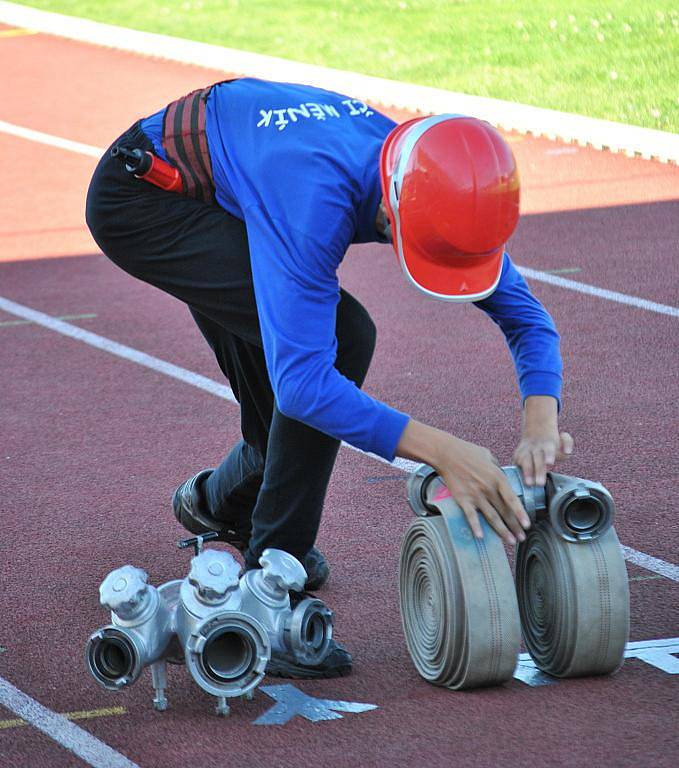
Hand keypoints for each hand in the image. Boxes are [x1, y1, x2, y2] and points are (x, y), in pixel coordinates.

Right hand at [396, 420, 530, 545]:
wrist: (446, 453)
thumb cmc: (467, 452)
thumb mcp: (488, 455)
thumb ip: (497, 468)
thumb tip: (502, 475)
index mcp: (497, 477)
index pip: (512, 499)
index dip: (520, 513)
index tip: (527, 525)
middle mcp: (488, 488)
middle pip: (504, 511)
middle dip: (514, 526)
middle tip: (521, 538)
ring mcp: (475, 495)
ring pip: (491, 517)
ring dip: (501, 531)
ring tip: (509, 540)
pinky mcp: (462, 499)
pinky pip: (471, 516)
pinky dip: (476, 527)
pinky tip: (480, 537)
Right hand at [513, 396, 573, 485]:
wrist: (535, 428)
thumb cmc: (551, 441)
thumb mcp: (563, 438)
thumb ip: (567, 443)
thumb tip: (567, 451)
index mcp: (547, 444)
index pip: (548, 450)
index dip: (549, 455)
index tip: (550, 463)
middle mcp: (535, 447)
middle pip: (536, 459)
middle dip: (538, 471)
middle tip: (540, 483)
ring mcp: (525, 451)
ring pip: (524, 461)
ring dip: (526, 472)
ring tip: (529, 483)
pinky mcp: (517, 455)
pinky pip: (516, 463)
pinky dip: (518, 471)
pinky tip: (520, 480)